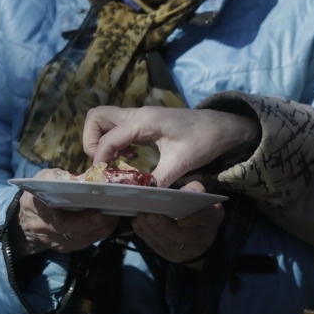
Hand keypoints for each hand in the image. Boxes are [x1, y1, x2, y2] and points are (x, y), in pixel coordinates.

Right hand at [10, 168, 118, 257]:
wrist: (25, 219)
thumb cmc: (39, 193)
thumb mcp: (45, 179)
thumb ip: (59, 177)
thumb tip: (84, 177)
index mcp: (37, 207)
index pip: (57, 217)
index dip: (80, 218)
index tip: (97, 211)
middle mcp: (43, 228)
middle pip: (71, 230)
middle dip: (93, 222)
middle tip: (112, 213)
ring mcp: (53, 240)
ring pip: (79, 239)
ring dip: (99, 229)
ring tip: (114, 217)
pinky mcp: (62, 247)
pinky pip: (82, 243)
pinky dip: (97, 234)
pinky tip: (109, 224)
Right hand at [82, 106, 259, 186]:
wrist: (222, 127)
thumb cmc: (204, 140)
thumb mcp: (181, 163)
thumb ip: (157, 181)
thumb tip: (138, 199)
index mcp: (144, 121)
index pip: (107, 139)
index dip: (99, 160)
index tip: (103, 179)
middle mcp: (138, 115)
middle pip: (96, 117)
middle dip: (91, 141)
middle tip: (104, 164)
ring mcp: (140, 117)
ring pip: (105, 120)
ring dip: (102, 141)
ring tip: (116, 162)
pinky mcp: (145, 123)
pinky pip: (118, 128)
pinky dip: (115, 142)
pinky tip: (131, 157)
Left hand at [131, 180, 224, 266]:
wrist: (202, 229)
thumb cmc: (198, 206)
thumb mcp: (200, 194)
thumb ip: (191, 190)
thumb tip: (169, 189)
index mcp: (212, 216)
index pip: (204, 218)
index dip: (192, 220)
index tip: (180, 219)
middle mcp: (203, 236)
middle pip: (183, 235)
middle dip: (164, 226)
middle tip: (149, 215)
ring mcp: (189, 249)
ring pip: (170, 244)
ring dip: (153, 232)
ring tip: (141, 219)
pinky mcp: (176, 256)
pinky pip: (160, 249)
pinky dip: (147, 237)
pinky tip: (138, 226)